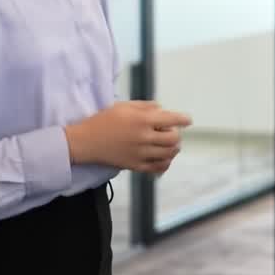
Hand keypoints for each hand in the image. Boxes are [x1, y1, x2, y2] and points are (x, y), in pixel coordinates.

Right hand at [65, 101, 191, 173]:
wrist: (86, 142)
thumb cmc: (104, 120)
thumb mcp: (124, 106)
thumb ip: (145, 106)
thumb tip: (162, 109)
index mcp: (142, 120)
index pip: (172, 120)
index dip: (183, 119)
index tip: (188, 120)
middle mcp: (144, 137)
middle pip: (173, 139)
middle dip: (176, 135)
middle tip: (172, 133)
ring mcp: (140, 153)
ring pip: (168, 154)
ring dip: (173, 149)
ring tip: (169, 145)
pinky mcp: (135, 166)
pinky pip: (158, 168)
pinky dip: (165, 163)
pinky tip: (164, 159)